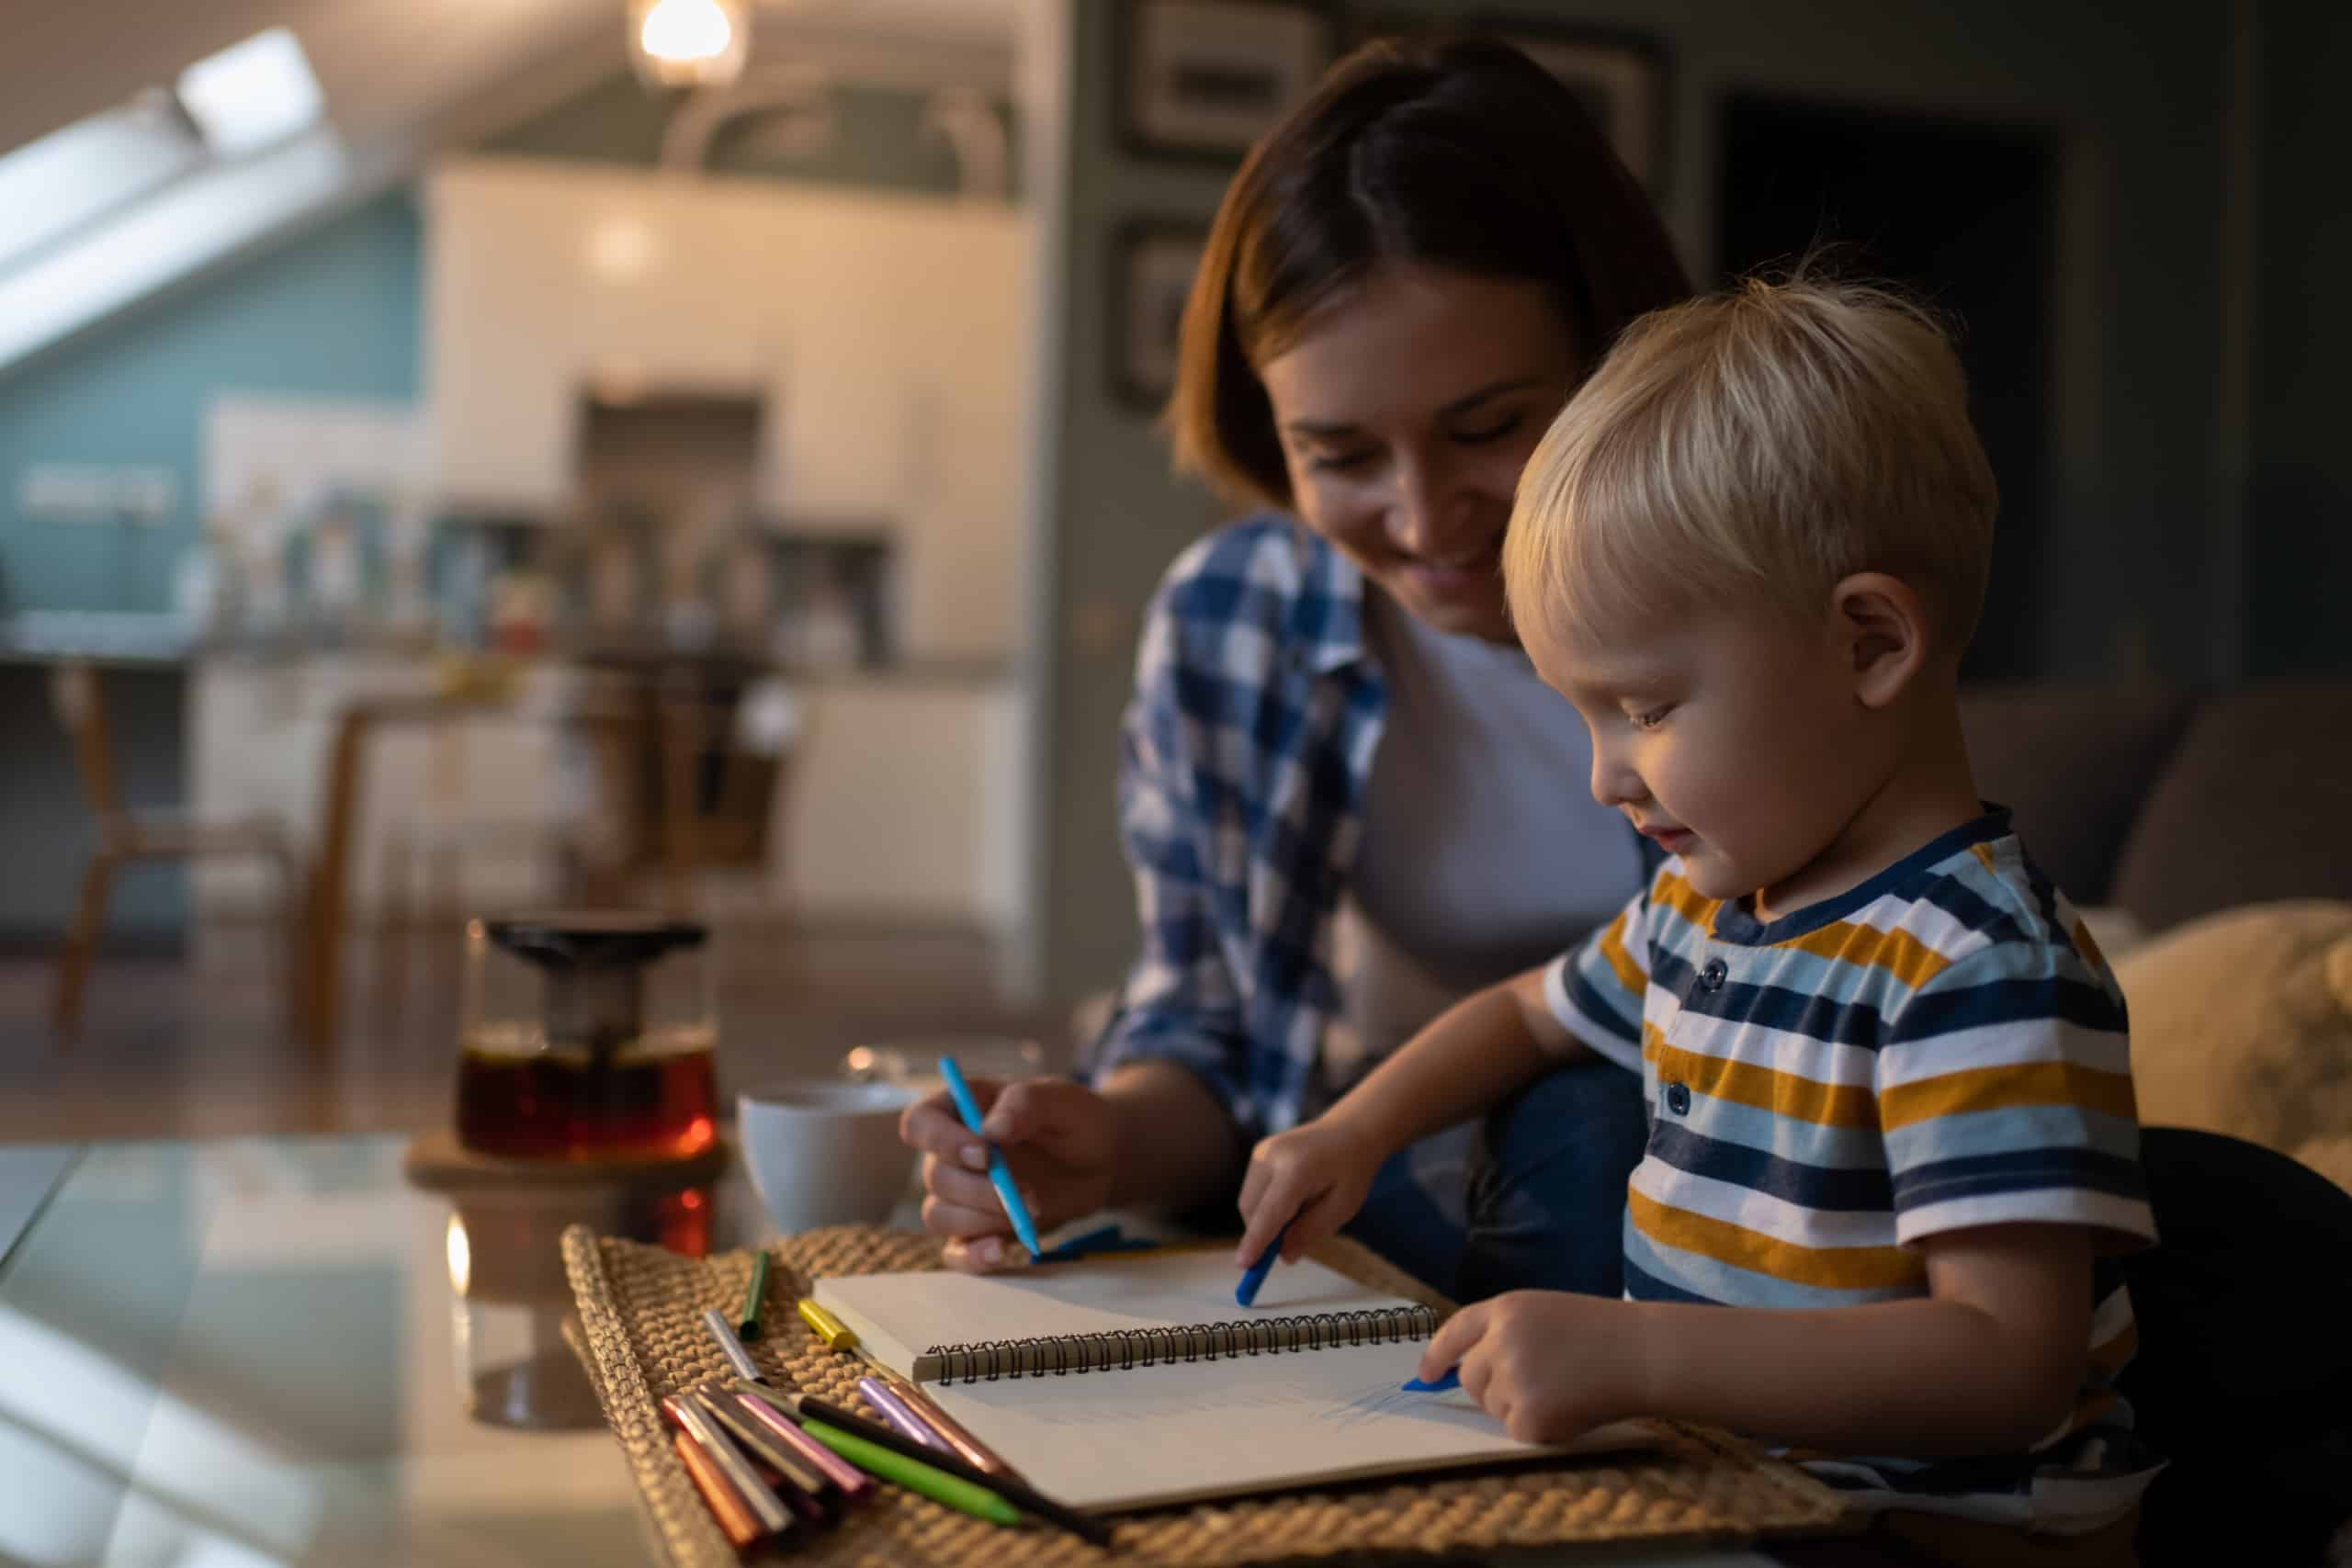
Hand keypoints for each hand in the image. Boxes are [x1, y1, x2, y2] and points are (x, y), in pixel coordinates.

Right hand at [898, 1075, 1116, 1271]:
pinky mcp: (977, 1230)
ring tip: (1031, 1212)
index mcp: (960, 1109)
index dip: (941, 1141)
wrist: (1099, 1161)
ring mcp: (960, 1195)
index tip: (985, 1154)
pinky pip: (956, 1253)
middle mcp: (950, 1153)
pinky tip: (1002, 1252)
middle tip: (1026, 1191)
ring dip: (982, 1220)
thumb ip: (1025, 1102)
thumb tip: (990, 1129)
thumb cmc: (1075, 1120)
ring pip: (939, 1216)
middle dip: (980, 1189)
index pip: (920, 1123)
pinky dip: (973, 1258)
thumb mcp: (1062, 1100)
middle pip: (935, 1176)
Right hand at [1233, 1115, 1384, 1270]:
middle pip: (1252, 1210)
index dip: (1256, 1241)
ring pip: (1248, 1202)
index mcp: (1298, 1169)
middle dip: (1263, 1234)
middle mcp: (1272, 1156)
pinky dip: (1264, 1206)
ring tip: (1300, 1210)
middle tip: (1287, 1245)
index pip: (1270, 1212)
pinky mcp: (1258, 1153)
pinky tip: (1291, 1198)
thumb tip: (1282, 1256)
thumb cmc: (1351, 1170)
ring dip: (1264, 1219)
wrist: (1350, 1131)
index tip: (1244, 1265)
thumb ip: (1311, 1232)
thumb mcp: (1343, 1207)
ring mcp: (1262, 1152)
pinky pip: (1252, 1191)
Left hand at [1416, 1291, 1649, 1444]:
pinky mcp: (1527, 1414)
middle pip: (1470, 1377)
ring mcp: (1512, 1378)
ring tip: (1563, 1390)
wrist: (1643, 1354)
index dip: (1437, 1355)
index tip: (1425, 1376)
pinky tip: (1570, 1410)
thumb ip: (1507, 1333)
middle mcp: (1500, 1340)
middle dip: (1490, 1388)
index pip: (1456, 1331)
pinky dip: (1538, 1429)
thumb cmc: (1604, 1334)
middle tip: (1536, 1386)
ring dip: (1518, 1407)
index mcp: (1506, 1308)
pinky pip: (1515, 1431)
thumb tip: (1466, 1371)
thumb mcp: (1547, 1314)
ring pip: (1493, 1407)